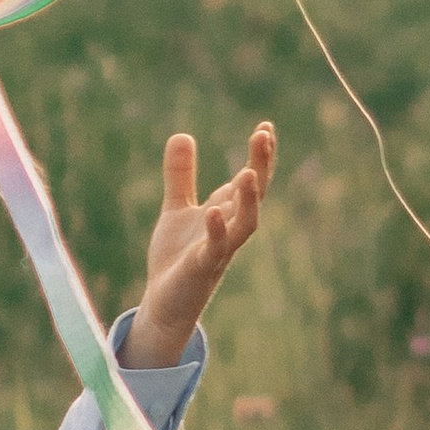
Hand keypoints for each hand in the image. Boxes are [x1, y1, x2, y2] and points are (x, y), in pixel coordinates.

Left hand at [127, 124, 276, 370]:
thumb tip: (183, 134)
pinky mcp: (202, 268)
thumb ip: (181, 175)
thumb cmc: (176, 258)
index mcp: (226, 211)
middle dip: (261, 166)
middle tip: (264, 135)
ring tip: (248, 173)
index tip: (266, 126)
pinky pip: (215, 249)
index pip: (250, 179)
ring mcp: (219, 250)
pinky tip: (213, 211)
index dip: (259, 155)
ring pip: (246, 224)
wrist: (164, 303)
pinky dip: (217, 230)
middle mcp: (230, 229)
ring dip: (249, 200)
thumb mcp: (176, 208)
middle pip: (254, 195)